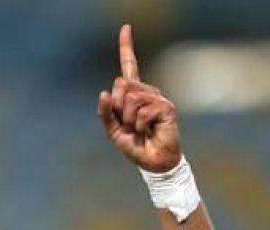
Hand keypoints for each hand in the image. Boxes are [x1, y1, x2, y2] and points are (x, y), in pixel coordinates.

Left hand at [97, 24, 180, 172]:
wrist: (153, 162)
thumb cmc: (135, 145)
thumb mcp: (113, 131)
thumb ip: (106, 113)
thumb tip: (103, 92)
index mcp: (134, 94)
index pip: (130, 66)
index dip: (126, 47)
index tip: (126, 27)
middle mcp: (147, 91)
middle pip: (122, 85)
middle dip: (118, 108)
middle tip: (129, 125)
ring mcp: (158, 98)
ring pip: (131, 99)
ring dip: (129, 119)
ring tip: (140, 129)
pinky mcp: (166, 107)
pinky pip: (142, 110)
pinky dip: (140, 125)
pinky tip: (149, 131)